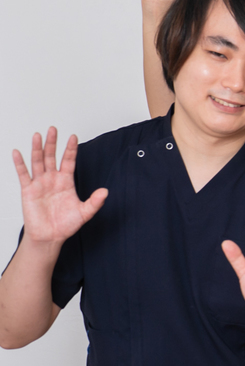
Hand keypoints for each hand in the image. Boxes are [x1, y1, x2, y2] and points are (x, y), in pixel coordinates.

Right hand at [12, 128, 107, 250]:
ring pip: (38, 162)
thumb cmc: (65, 225)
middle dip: (53, 143)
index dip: (71, 149)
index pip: (68, 161)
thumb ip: (95, 202)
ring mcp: (40, 184)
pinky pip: (23, 174)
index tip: (73, 136)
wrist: (50, 237)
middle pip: (52, 157)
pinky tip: (18, 152)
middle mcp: (52, 179)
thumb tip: (105, 192)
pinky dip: (20, 163)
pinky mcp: (28, 191)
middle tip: (53, 129)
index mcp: (66, 182)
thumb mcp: (85, 213)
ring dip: (37, 148)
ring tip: (38, 135)